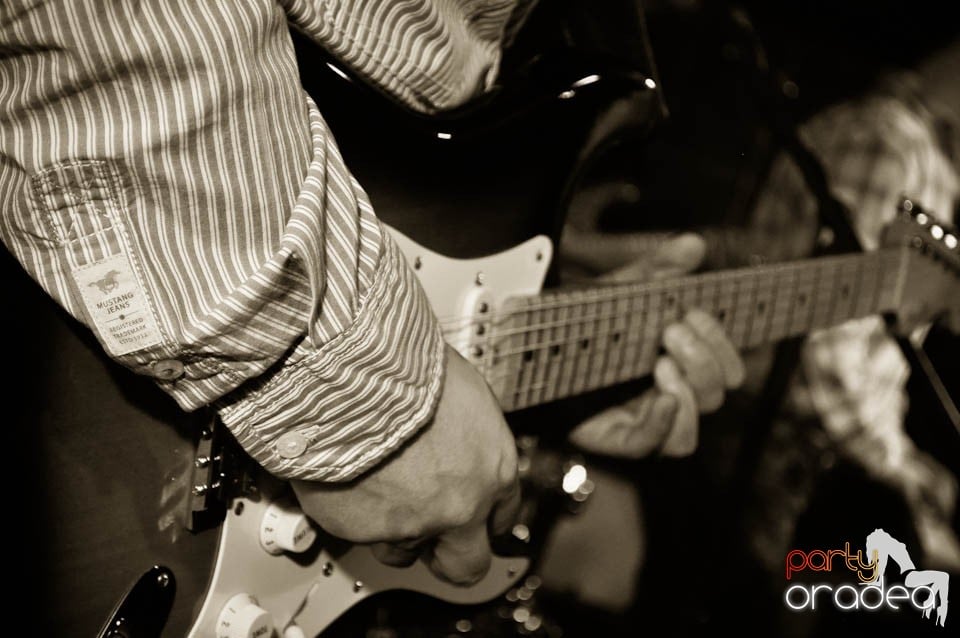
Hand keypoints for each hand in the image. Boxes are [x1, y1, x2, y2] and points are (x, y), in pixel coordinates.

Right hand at [291, 344, 519, 584]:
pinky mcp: (366, 531)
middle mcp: (462, 505)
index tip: (473, 520)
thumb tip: (454, 433)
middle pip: (467, 564)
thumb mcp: (463, 393)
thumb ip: (467, 433)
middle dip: (450, 556)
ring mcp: (414, 524)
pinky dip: (353, 515)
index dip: (483, 519)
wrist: (357, 377)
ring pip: (405, 552)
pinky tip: (347, 481)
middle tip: (432, 545)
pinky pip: (360, 534)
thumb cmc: (408, 370)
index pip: (502, 516)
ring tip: (374, 491)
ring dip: (392, 532)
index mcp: (494, 468)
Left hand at [567, 234, 744, 457]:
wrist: (532, 344)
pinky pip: (652, 444)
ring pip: (690, 432)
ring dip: (689, 394)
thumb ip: (657, 270)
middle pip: (715, 394)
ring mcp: (643, 421)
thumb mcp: (621, 291)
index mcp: (680, 365)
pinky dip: (664, 424)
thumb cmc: (582, 321)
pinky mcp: (616, 438)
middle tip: (672, 331)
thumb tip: (693, 243)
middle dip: (705, 361)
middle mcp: (668, 397)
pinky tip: (663, 397)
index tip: (696, 312)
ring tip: (661, 363)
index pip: (727, 369)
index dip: (722, 344)